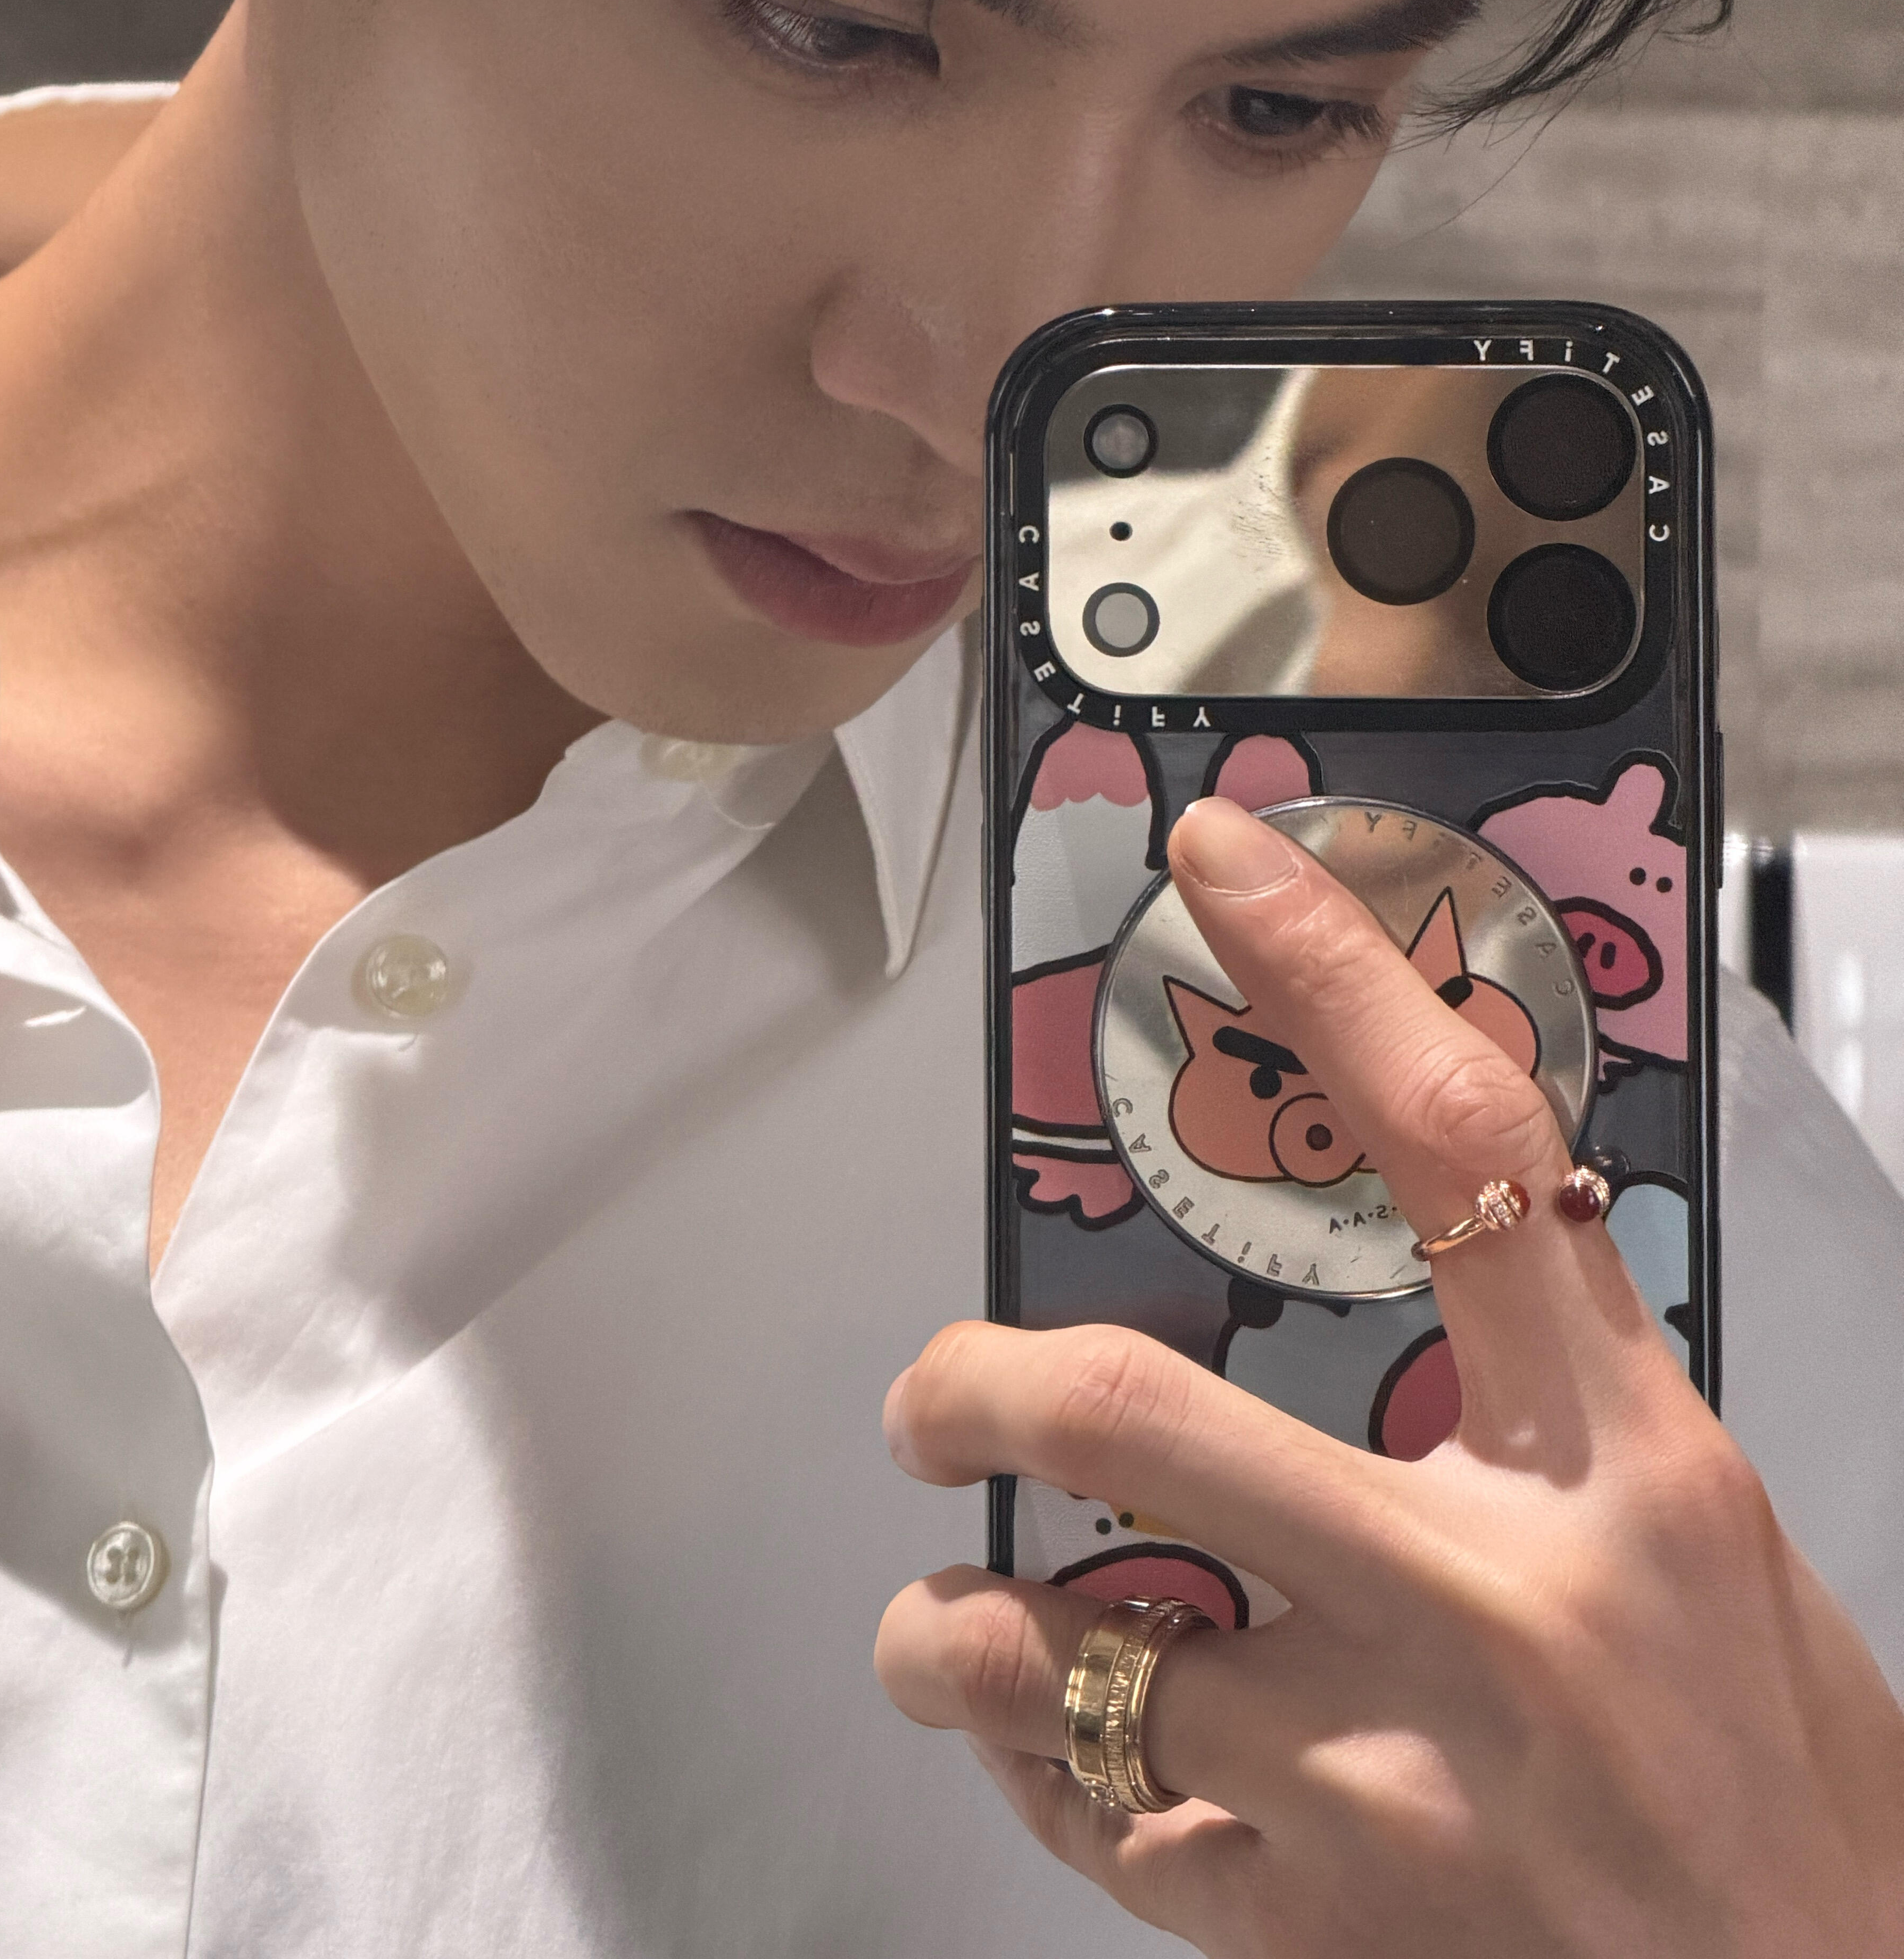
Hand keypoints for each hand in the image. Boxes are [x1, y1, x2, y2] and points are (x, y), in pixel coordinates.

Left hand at [875, 794, 1903, 1956]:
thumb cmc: (1775, 1774)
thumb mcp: (1702, 1533)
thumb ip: (1553, 1396)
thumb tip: (1420, 1256)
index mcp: (1621, 1472)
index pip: (1464, 1150)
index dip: (1327, 973)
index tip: (1219, 858)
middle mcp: (1486, 1607)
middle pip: (1142, 1415)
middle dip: (977, 1391)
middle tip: (934, 1406)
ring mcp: (1387, 1786)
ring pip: (1060, 1654)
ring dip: (959, 1635)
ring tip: (944, 1626)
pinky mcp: (1321, 1936)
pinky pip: (1096, 1827)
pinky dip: (1035, 1779)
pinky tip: (1039, 1756)